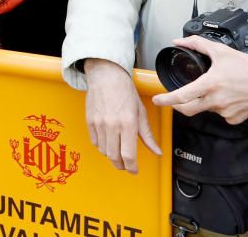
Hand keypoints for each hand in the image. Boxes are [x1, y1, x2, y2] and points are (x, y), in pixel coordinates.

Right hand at [84, 58, 160, 173]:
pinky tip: (108, 142)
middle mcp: (112, 125)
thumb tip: (157, 151)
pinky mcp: (90, 121)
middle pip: (114, 156)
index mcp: (128, 123)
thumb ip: (147, 135)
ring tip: (118, 153)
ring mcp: (99, 123)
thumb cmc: (125, 91)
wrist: (106, 76)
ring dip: (112, 156)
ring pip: (104, 151)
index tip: (134, 170)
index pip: (128, 155)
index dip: (132, 167)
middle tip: (126, 165)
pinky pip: (95, 142)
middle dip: (121, 165)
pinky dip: (102, 146)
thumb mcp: (141, 112)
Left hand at [152, 36, 247, 122]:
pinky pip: (220, 114)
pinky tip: (228, 97)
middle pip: (188, 109)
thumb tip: (179, 41)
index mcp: (211, 84)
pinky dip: (219, 107)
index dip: (166, 100)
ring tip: (216, 88)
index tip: (157, 100)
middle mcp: (217, 100)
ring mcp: (226, 111)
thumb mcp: (221, 51)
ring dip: (204, 101)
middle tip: (175, 99)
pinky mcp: (235, 119)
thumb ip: (197, 44)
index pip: (182, 96)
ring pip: (206, 109)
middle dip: (178, 105)